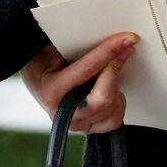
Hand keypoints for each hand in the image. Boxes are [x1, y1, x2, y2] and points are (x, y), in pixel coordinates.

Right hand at [20, 33, 137, 134]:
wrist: (38, 83)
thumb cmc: (45, 65)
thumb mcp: (52, 51)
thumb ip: (76, 47)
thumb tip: (105, 37)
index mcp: (51, 91)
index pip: (87, 69)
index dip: (110, 51)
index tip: (128, 39)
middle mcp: (62, 114)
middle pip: (103, 98)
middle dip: (115, 71)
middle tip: (124, 49)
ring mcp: (76, 125)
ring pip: (111, 106)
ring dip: (116, 86)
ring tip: (106, 74)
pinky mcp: (88, 129)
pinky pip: (114, 120)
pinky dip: (117, 103)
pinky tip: (108, 91)